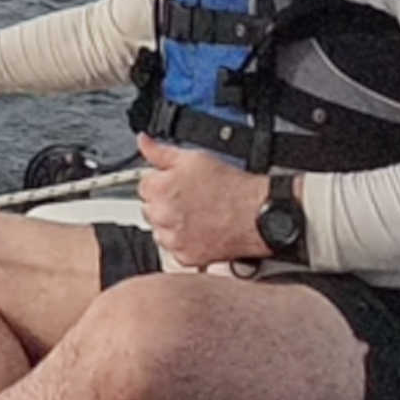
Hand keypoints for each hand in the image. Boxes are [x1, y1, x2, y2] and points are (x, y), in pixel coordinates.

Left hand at [134, 135, 270, 267]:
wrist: (256, 214)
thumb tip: (144, 142)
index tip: (176, 185)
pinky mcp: (186, 257)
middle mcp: (162, 216)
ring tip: (197, 215)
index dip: (162, 182)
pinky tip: (201, 230)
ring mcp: (173, 239)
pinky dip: (185, 243)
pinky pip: (175, 250)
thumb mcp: (195, 158)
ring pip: (160, 231)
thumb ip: (161, 152)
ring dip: (172, 225)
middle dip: (165, 204)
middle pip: (150, 209)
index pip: (143, 185)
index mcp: (159, 189)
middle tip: (190, 200)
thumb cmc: (231, 187)